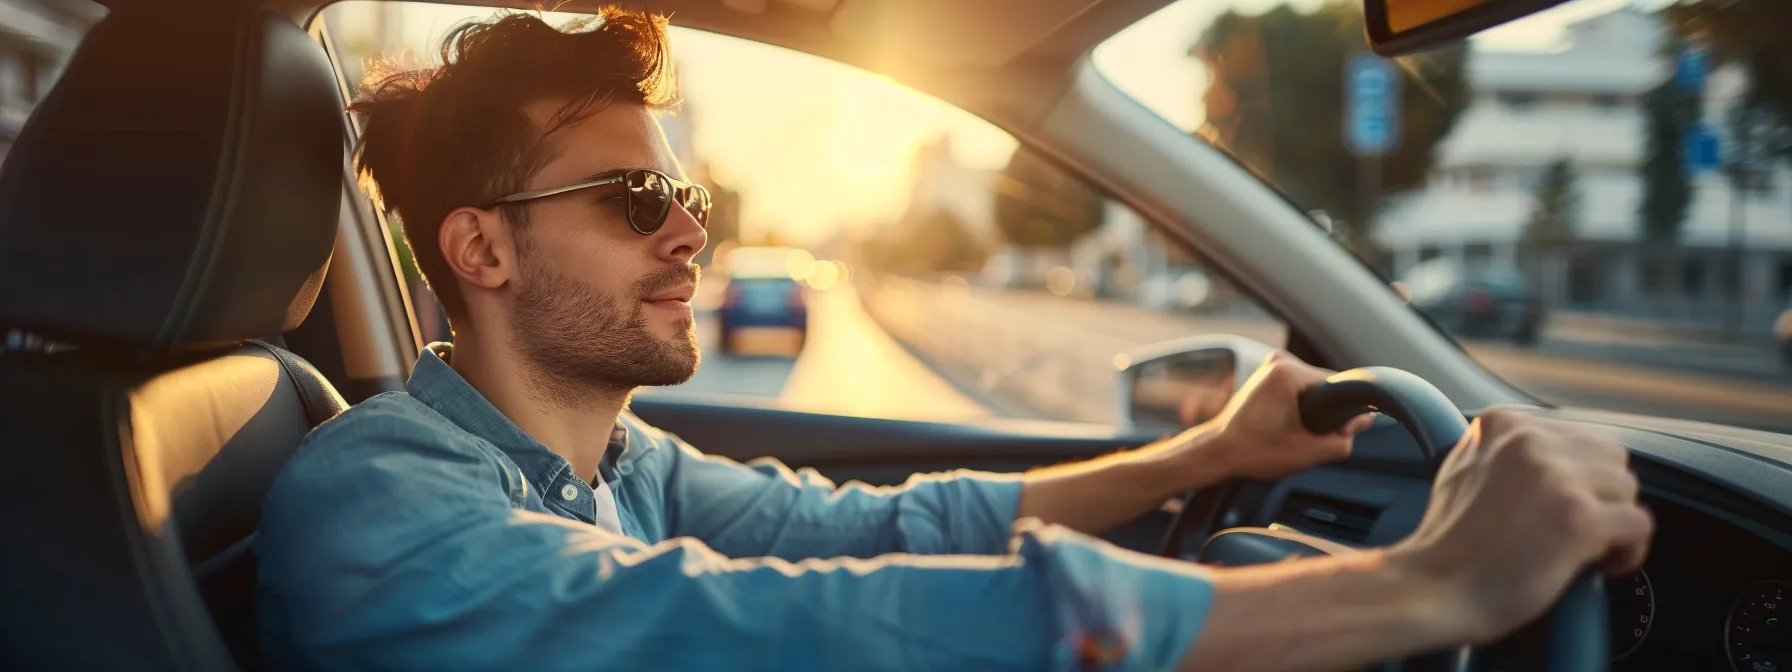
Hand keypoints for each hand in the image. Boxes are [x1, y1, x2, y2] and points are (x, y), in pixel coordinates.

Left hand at [1191, 351, 1373, 479]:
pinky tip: (1285, 424)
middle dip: (1325, 413)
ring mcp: (1272, 364)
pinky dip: (1300, 406)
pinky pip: (1300, 388)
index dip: (1342, 415)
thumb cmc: (1256, 452)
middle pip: (1327, 388)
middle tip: (1303, 436)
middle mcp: (1280, 360)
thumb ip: (1345, 438)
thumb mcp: (1310, 453)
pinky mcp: (1268, 373)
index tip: (1325, 433)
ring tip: (1290, 430)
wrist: (1219, 452)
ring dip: (1313, 410)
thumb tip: (1364, 419)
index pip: (1340, 388)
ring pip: (1314, 389)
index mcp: (1289, 372)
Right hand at [1387, 409, 1652, 644]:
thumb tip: (1553, 452)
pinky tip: (1597, 565)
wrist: (1432, 589)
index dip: (1576, 477)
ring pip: (1627, 489)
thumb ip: (1503, 450)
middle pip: (1609, 456)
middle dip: (1600, 495)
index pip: (1577, 435)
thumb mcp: (1463, 468)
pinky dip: (1628, 551)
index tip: (1558, 507)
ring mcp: (1555, 476)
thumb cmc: (1447, 543)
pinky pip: (1639, 524)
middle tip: (1572, 529)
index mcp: (1503, 423)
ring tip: (1582, 549)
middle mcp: (1529, 440)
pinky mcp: (1579, 518)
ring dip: (1613, 522)